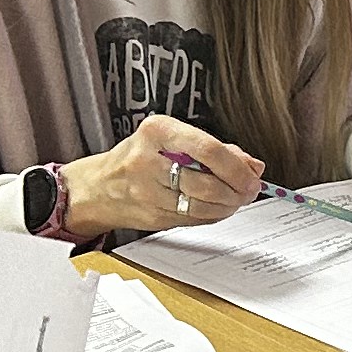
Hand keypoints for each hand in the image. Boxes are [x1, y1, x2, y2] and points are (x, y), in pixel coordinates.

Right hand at [67, 117, 266, 235]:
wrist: (98, 186)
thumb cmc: (139, 158)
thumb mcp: (172, 140)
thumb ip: (215, 149)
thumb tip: (253, 165)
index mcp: (158, 131)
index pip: (207, 148)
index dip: (236, 167)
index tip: (252, 176)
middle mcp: (149, 160)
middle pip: (206, 182)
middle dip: (236, 190)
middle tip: (249, 190)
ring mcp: (147, 191)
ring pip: (201, 205)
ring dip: (227, 206)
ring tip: (235, 199)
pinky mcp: (151, 216)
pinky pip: (193, 219)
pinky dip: (212, 216)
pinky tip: (217, 208)